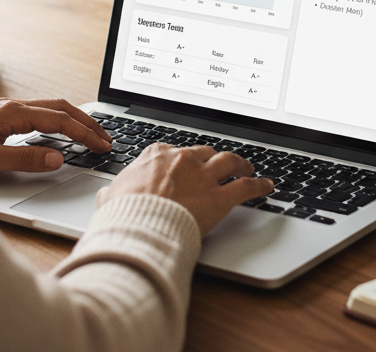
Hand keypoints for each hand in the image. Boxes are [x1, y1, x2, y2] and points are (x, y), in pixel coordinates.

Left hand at [0, 98, 111, 177]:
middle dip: (86, 122)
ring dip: (73, 119)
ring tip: (89, 134)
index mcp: (12, 113)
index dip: (84, 133)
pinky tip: (59, 132)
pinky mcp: (0, 116)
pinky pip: (38, 113)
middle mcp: (12, 106)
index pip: (59, 120)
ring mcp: (6, 109)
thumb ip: (25, 159)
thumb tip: (59, 159)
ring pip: (49, 108)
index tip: (102, 146)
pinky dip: (57, 121)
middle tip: (105, 138)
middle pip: (60, 108)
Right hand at [97, 143, 273, 235]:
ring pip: (229, 161)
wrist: (139, 225)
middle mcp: (183, 159)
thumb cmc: (124, 212)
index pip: (175, 151)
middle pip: (205, 152)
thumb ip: (114, 191)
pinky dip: (259, 185)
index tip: (186, 163)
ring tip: (248, 167)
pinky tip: (267, 186)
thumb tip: (107, 195)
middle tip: (219, 164)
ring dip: (241, 163)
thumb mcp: (111, 196)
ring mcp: (203, 176)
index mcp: (157, 155)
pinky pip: (245, 187)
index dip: (183, 158)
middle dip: (213, 158)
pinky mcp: (219, 197)